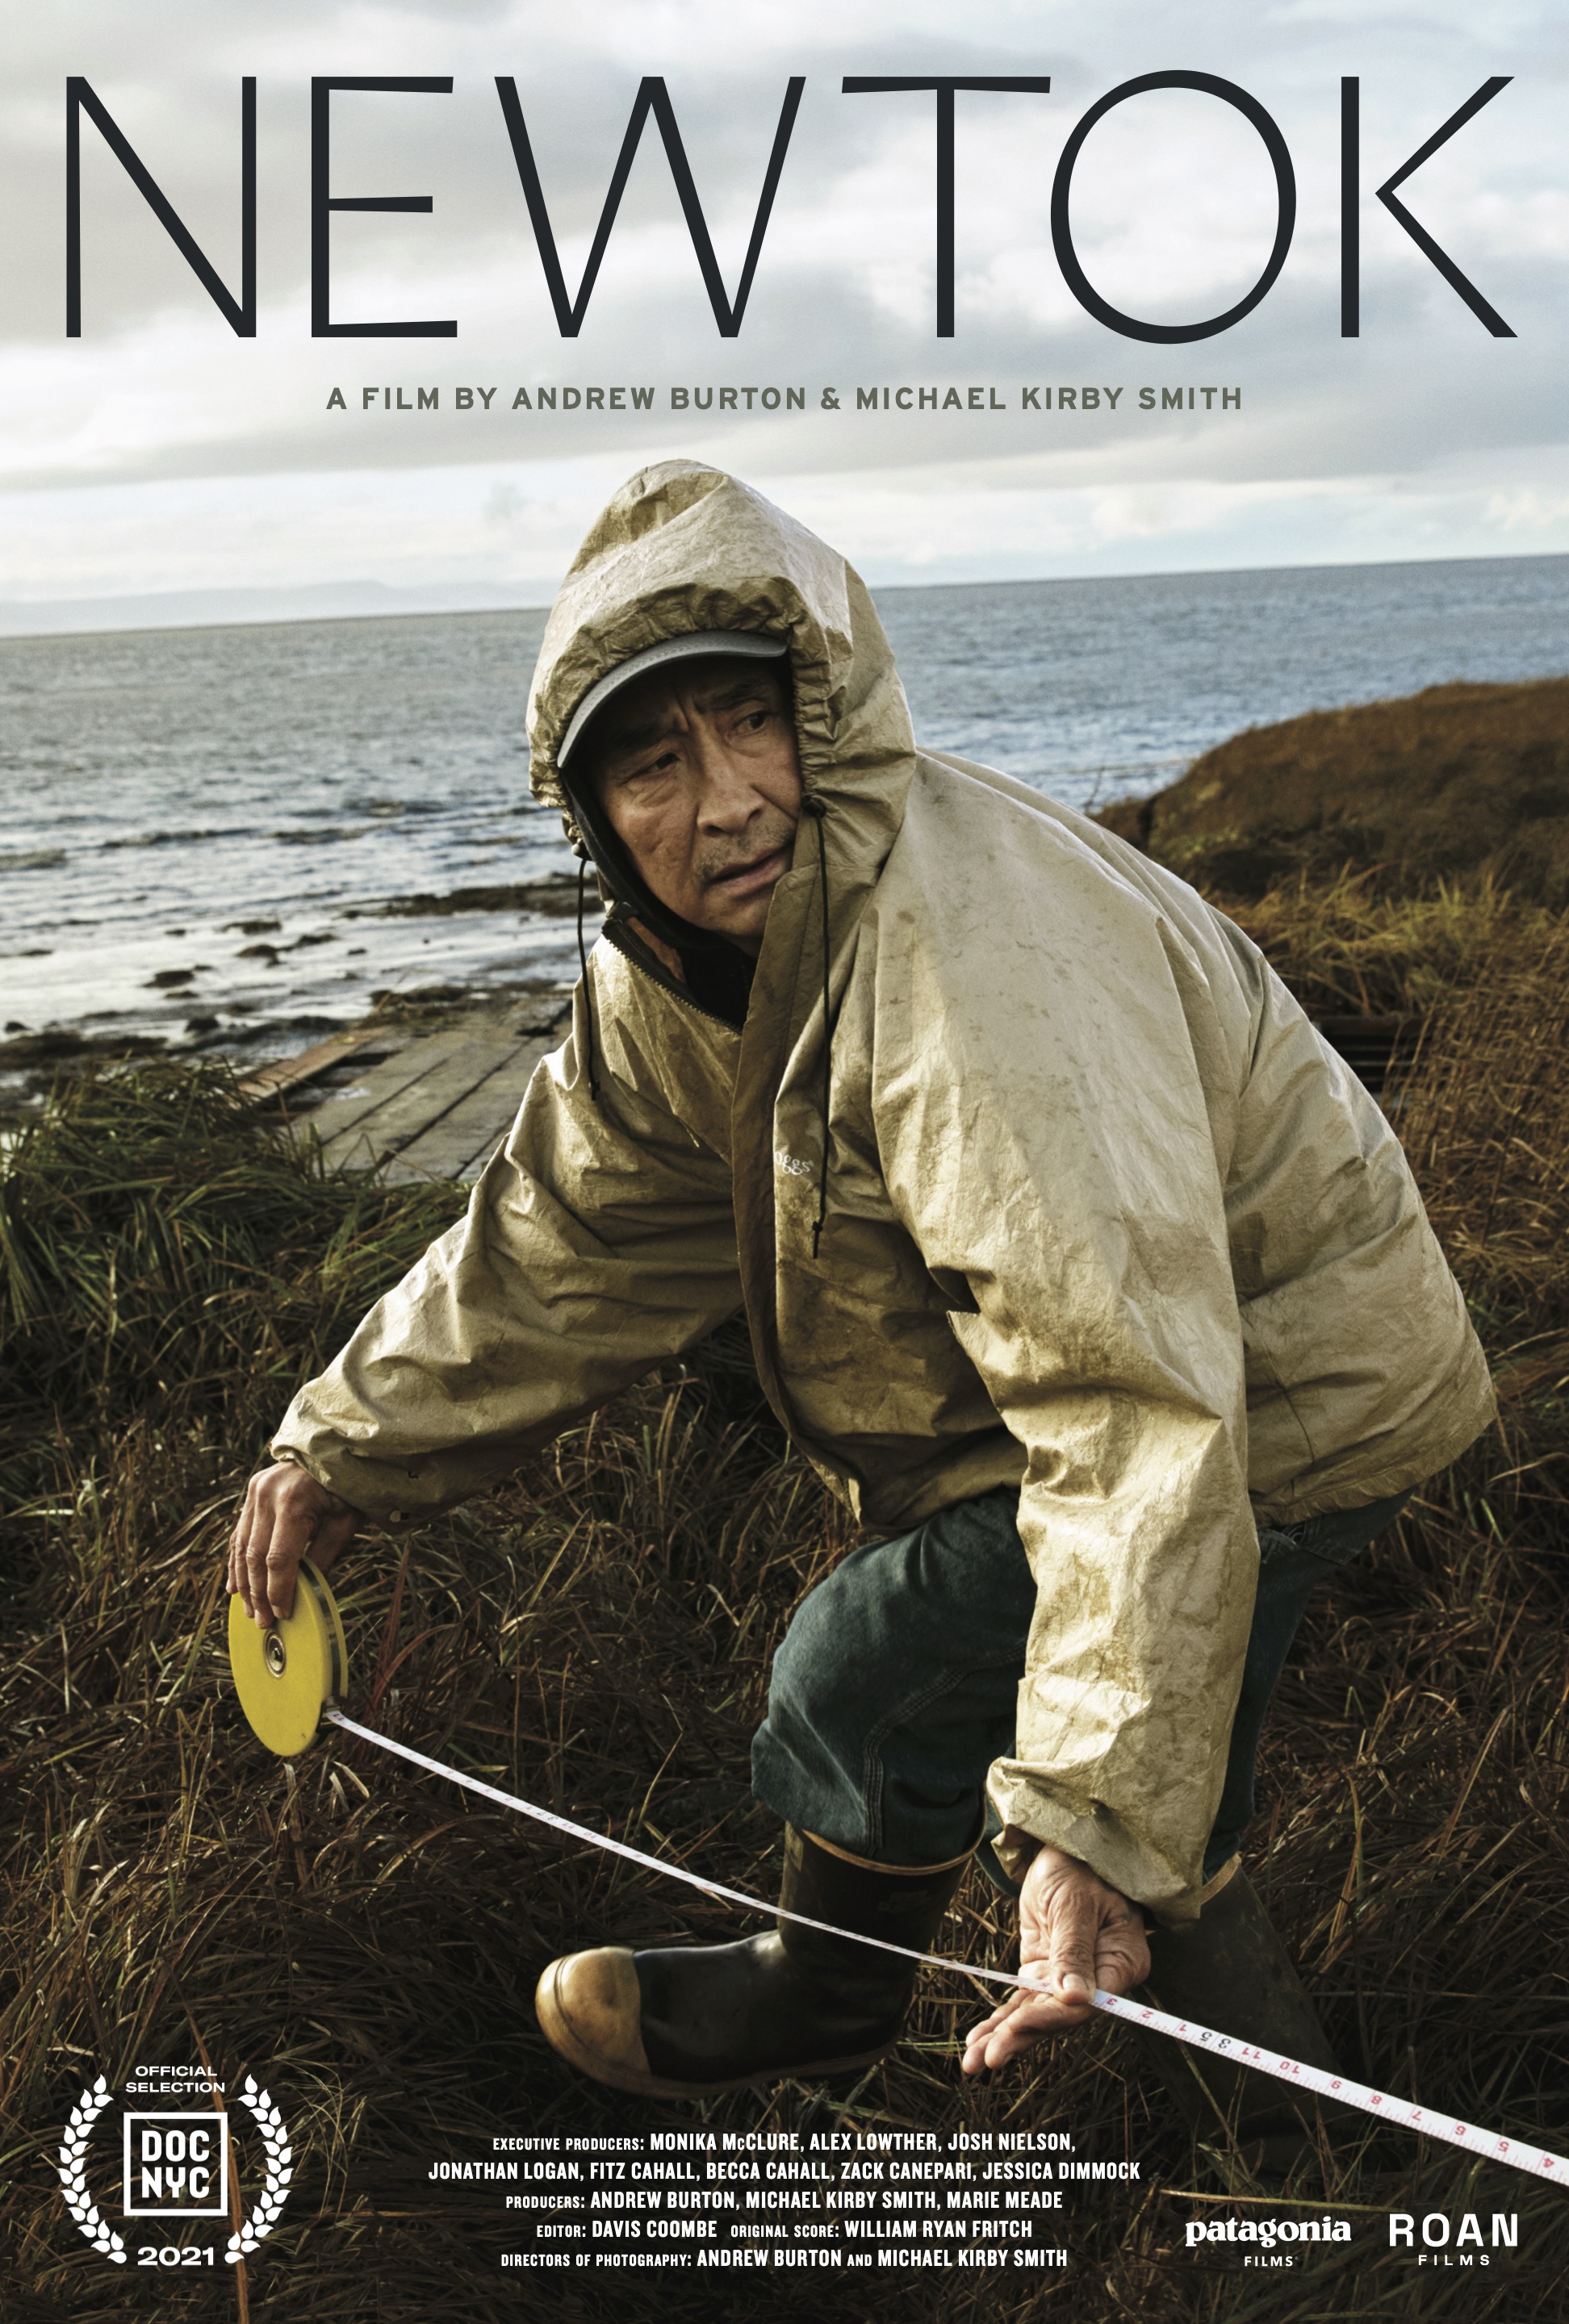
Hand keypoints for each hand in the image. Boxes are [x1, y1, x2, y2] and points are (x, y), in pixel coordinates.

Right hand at [228, 1464, 360, 1628]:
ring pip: (241, 1547)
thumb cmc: (347, 1487)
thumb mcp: (344, 1522)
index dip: (278, 1591)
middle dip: (258, 1594)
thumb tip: (306, 1594)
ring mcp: (255, 1491)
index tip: (282, 1614)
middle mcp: (267, 1495)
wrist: (335, 1446)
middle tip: (263, 1621)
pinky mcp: (251, 1491)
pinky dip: (237, 1562)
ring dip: (244, 1583)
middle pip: (254, 1557)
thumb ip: (323, 1557)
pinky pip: (240, 1533)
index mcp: (294, 1502)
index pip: (278, 1559)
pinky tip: (236, 1586)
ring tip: (249, 1610)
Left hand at [962, 1840, 1149, 2073]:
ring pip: (1037, 2014)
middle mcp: (1100, 1979)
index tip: (1016, 2029)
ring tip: (973, 2062)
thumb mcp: (1075, 1904)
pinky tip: (978, 2042)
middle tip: (987, 2058)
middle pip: (1058, 2016)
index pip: (1086, 2003)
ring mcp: (1069, 1978)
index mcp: (1122, 1962)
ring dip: (1005, 2037)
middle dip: (1020, 2036)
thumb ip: (1074, 1951)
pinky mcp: (1045, 1972)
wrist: (1067, 1847)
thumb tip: (1074, 2001)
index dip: (1049, 2018)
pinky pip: (1024, 2001)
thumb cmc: (1080, 1867)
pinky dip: (1002, 2021)